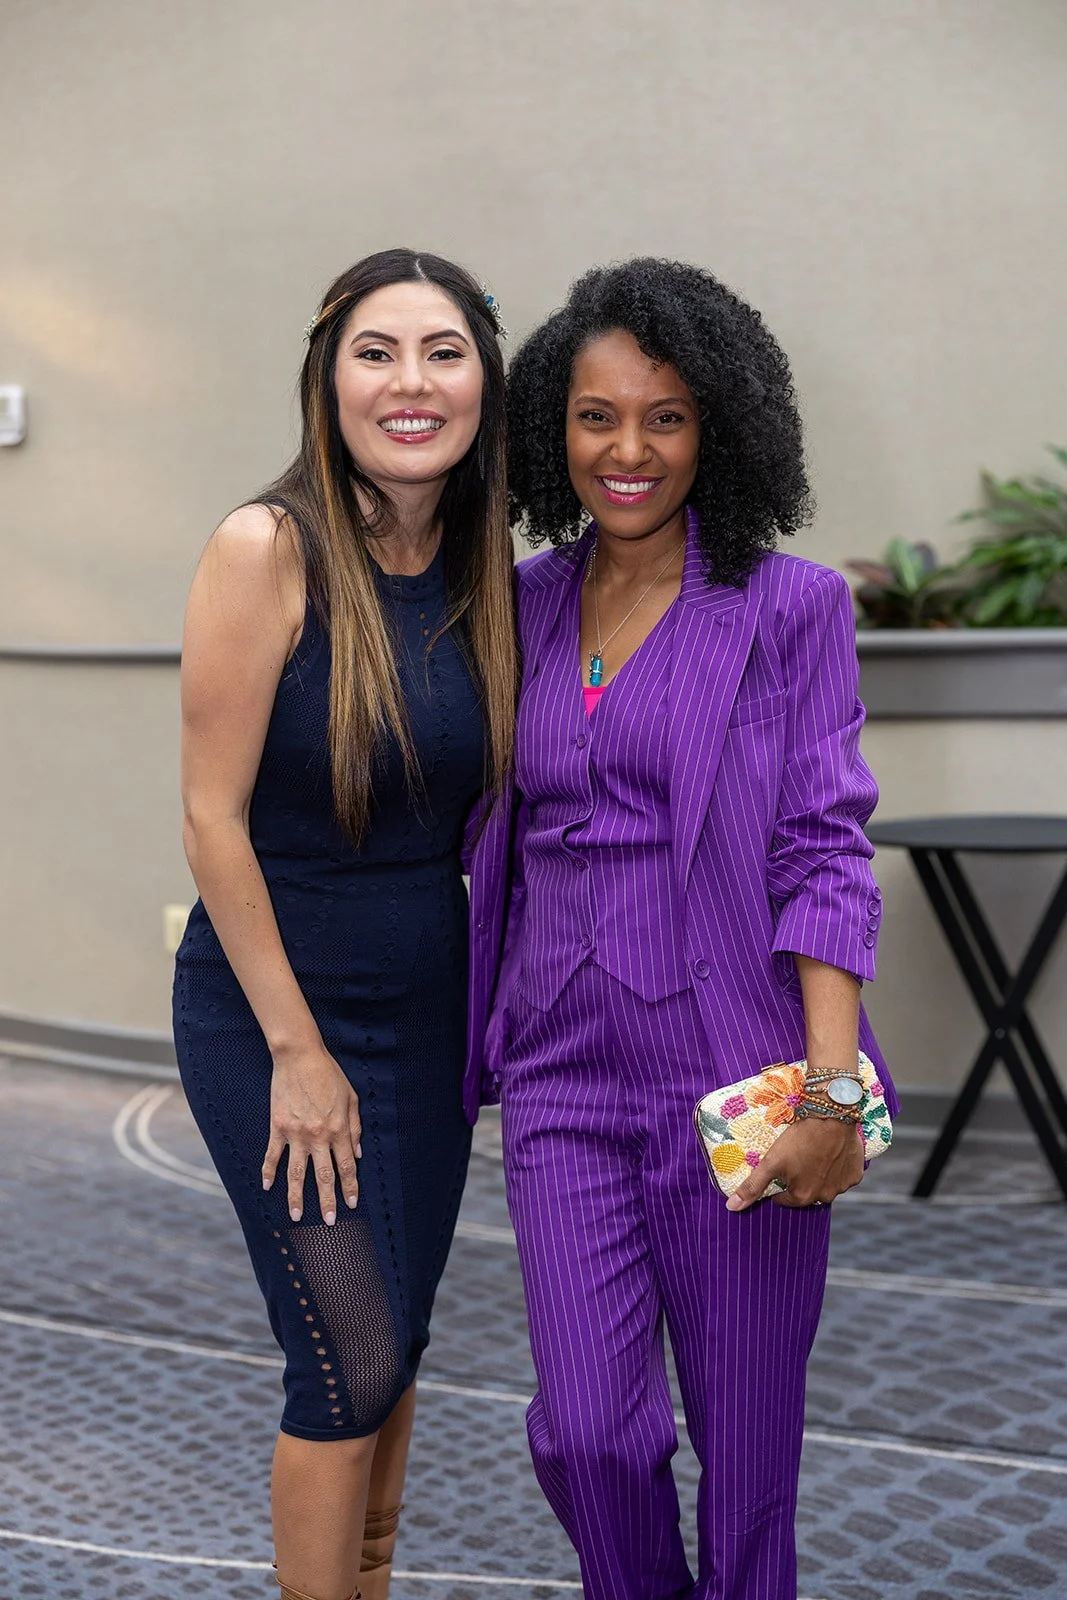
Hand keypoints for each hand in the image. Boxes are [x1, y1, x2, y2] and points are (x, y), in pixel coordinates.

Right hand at [262, 1040, 361, 1223]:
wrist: (299, 1057)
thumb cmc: (329, 1074)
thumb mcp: (351, 1098)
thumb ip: (355, 1127)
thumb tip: (359, 1153)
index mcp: (338, 1129)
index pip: (347, 1166)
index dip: (350, 1186)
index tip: (352, 1204)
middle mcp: (318, 1136)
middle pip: (324, 1176)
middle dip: (328, 1201)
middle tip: (330, 1222)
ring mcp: (296, 1134)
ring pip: (296, 1173)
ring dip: (297, 1197)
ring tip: (298, 1216)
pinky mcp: (278, 1127)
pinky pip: (273, 1155)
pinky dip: (269, 1171)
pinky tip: (267, 1187)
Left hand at [725, 1116, 863, 1212]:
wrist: (834, 1115)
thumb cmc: (800, 1138)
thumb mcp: (771, 1161)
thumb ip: (752, 1186)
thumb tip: (732, 1208)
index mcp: (802, 1197)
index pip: (783, 1199)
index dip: (778, 1184)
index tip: (778, 1167)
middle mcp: (824, 1197)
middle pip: (805, 1192)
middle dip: (799, 1179)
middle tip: (795, 1157)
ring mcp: (842, 1186)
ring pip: (825, 1184)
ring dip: (818, 1174)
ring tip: (812, 1151)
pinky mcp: (855, 1173)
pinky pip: (842, 1174)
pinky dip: (836, 1167)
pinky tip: (829, 1151)